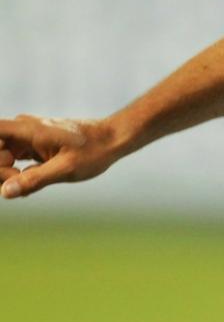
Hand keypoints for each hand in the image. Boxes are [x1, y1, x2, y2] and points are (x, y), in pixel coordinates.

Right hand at [0, 115, 117, 198]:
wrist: (114, 140)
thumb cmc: (94, 150)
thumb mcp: (66, 169)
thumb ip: (34, 179)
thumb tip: (4, 192)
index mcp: (27, 129)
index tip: (8, 165)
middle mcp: (23, 130)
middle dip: (0, 170)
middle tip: (20, 182)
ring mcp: (28, 139)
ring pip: (2, 157)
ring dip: (8, 174)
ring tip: (30, 184)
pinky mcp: (34, 148)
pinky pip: (14, 162)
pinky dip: (19, 175)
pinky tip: (32, 185)